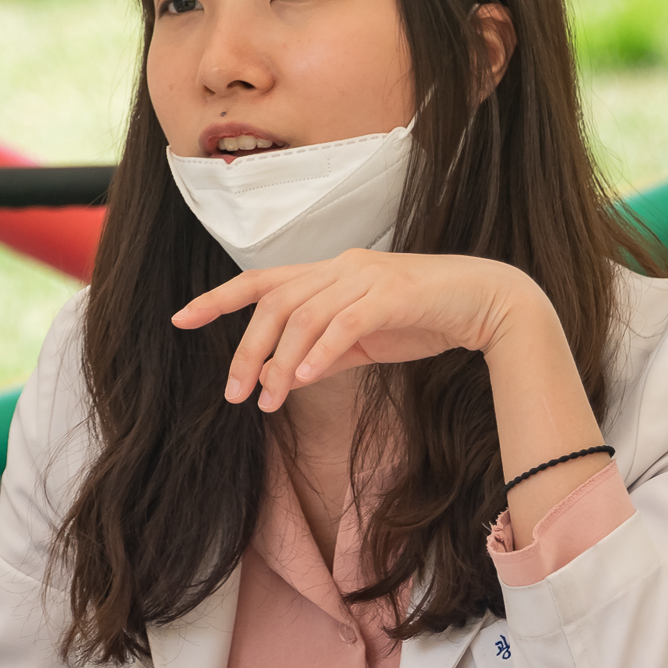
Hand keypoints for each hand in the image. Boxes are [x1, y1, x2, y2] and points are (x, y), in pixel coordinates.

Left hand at [172, 249, 540, 412]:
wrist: (487, 304)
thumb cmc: (422, 320)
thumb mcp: (361, 342)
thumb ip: (320, 353)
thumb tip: (276, 377)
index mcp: (328, 273)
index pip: (261, 280)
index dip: (218, 298)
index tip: (180, 319)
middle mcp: (340, 267)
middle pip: (274, 302)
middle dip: (246, 349)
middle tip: (232, 394)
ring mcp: (366, 277)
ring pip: (303, 315)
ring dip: (279, 361)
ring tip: (266, 400)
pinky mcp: (392, 295)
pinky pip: (345, 323)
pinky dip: (319, 351)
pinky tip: (303, 379)